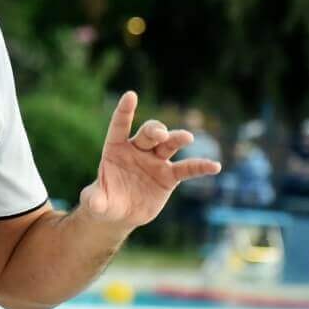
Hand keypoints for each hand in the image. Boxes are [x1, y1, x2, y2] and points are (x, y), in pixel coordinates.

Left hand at [79, 92, 219, 230]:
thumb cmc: (104, 202)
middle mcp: (137, 149)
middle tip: (160, 135)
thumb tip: (93, 202)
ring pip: (168, 145)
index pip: (119, 126)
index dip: (125, 111)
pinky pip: (186, 169)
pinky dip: (200, 167)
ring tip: (187, 137)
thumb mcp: (96, 202)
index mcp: (115, 148)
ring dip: (177, 139)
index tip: (130, 95)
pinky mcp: (168, 176)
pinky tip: (214, 166)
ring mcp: (155, 161)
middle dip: (155, 131)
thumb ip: (94, 199)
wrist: (120, 213)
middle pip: (148, 134)